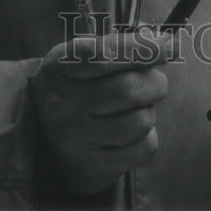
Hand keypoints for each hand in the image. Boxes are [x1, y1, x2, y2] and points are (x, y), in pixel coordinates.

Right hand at [33, 30, 172, 194]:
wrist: (44, 139)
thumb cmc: (75, 88)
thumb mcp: (81, 58)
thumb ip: (119, 45)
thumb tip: (163, 42)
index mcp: (60, 68)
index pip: (103, 54)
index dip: (140, 48)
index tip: (167, 45)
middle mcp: (63, 105)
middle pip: (128, 89)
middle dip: (154, 82)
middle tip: (154, 81)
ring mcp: (77, 140)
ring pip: (140, 121)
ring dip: (149, 111)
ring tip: (135, 108)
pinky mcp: (94, 167)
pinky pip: (143, 149)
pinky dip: (148, 137)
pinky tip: (133, 132)